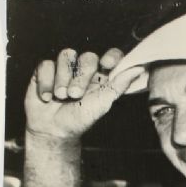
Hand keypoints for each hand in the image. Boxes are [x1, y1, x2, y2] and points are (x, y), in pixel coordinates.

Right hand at [25, 48, 142, 139]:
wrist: (53, 130)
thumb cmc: (80, 119)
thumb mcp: (102, 104)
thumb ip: (119, 85)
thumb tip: (139, 68)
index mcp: (102, 77)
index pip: (112, 56)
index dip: (112, 56)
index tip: (106, 64)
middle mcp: (84, 70)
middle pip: (87, 57)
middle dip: (80, 77)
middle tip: (74, 95)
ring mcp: (65, 68)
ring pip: (66, 56)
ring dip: (62, 79)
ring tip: (60, 97)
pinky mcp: (46, 70)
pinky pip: (46, 64)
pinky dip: (46, 82)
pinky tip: (47, 97)